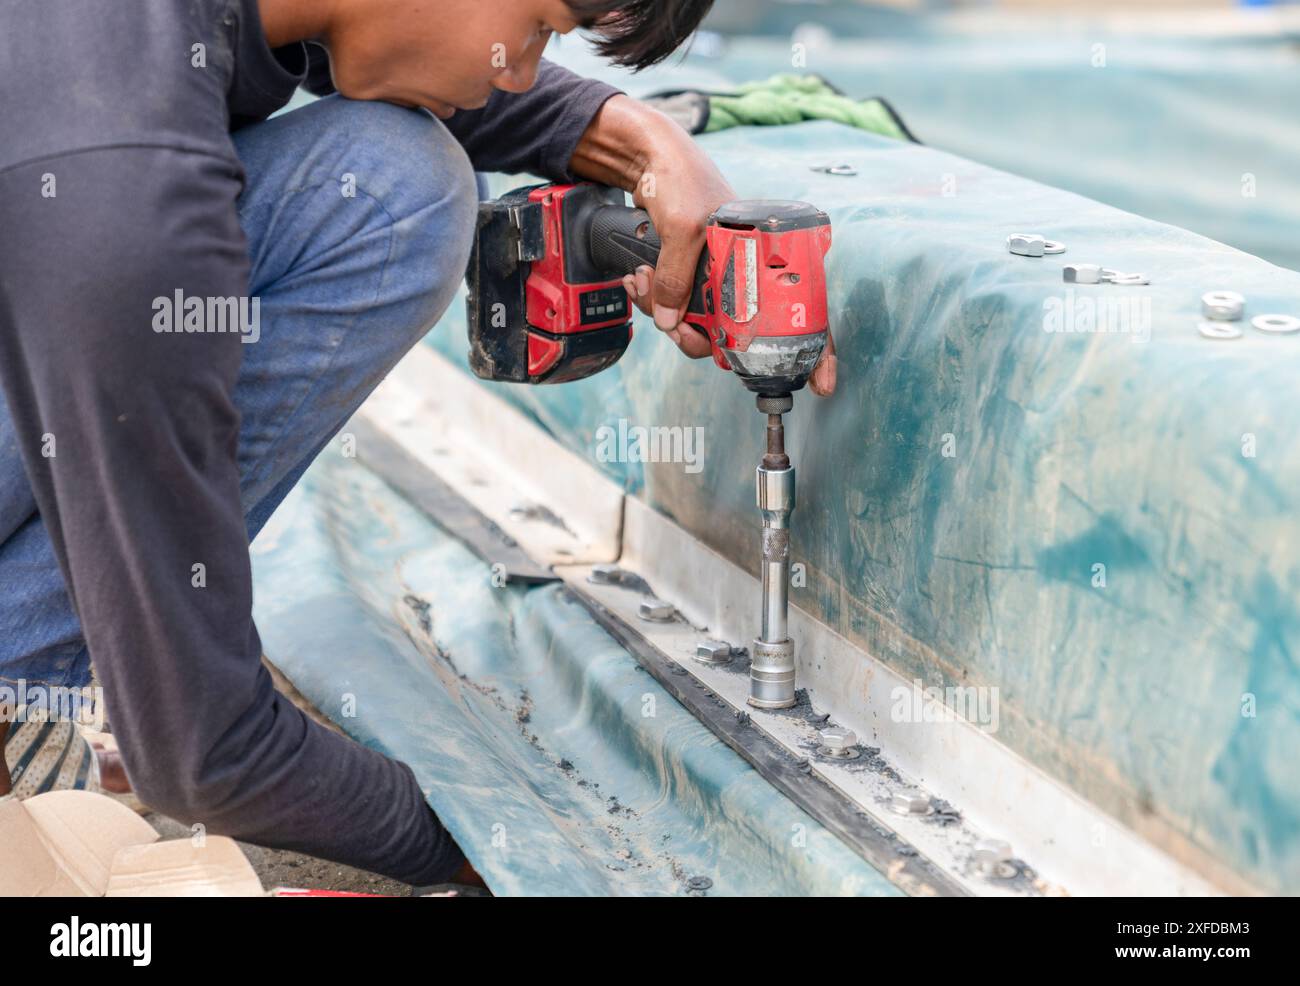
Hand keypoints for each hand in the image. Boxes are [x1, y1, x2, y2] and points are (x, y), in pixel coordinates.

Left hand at [571, 95, 836, 394]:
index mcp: (766, 254)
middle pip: (742, 332)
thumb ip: (678, 279)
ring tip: (643, 283)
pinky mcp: (691, 275)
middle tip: (679, 331)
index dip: (816, 351)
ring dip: (668, 316)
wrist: (649, 156)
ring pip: (703, 324)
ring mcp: (719, 276)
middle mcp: (748, 271)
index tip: (822, 384)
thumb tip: (674, 323)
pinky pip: (677, 306)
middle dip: (703, 338)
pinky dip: (654, 300)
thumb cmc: (683, 178)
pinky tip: (637, 279)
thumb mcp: (685, 228)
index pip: (802, 310)